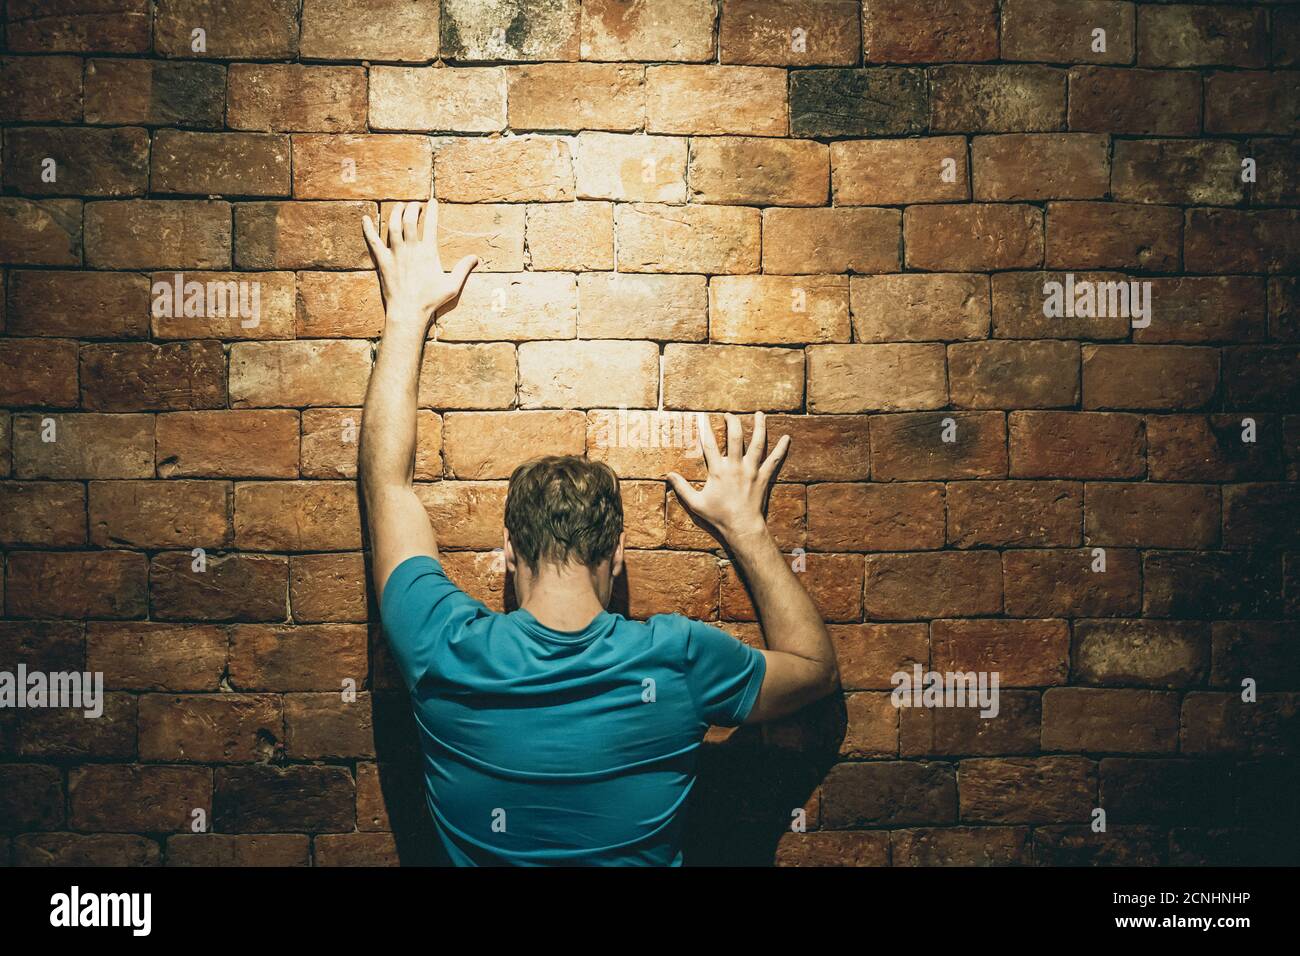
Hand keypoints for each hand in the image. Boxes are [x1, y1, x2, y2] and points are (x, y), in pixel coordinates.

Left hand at [362, 200, 477, 323]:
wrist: (408, 311)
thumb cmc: (431, 301)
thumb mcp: (452, 286)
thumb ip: (463, 269)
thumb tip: (475, 258)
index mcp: (428, 252)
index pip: (430, 224)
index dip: (432, 210)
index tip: (432, 202)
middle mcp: (411, 248)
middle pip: (409, 219)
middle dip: (412, 207)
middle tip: (415, 205)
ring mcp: (395, 253)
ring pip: (393, 225)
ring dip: (396, 212)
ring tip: (399, 207)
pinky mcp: (382, 261)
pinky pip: (373, 241)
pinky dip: (368, 228)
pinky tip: (365, 219)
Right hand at [668, 412, 789, 539]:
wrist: (742, 527)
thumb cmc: (718, 516)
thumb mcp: (695, 503)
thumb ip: (682, 488)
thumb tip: (668, 475)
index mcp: (718, 471)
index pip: (709, 445)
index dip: (705, 429)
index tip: (703, 418)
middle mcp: (736, 466)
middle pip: (735, 438)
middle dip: (733, 423)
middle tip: (730, 414)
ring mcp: (752, 471)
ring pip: (757, 444)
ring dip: (759, 427)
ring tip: (759, 414)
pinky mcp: (764, 477)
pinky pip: (775, 460)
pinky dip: (781, 449)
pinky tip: (787, 438)